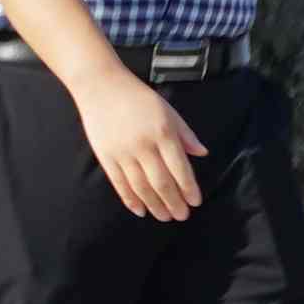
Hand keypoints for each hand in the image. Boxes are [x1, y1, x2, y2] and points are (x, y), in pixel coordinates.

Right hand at [77, 66, 207, 222]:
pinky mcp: (106, 157)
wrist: (102, 87)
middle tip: (182, 215)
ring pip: (141, 188)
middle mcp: (144, 145)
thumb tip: (202, 153)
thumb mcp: (168, 111)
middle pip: (161, 183)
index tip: (195, 202)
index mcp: (163, 133)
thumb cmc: (139, 98)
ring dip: (155, 206)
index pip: (180, 168)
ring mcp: (123, 153)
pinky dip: (131, 201)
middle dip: (174, 202)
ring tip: (164, 217)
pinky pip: (120, 185)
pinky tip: (141, 211)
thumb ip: (185, 134)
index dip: (189, 188)